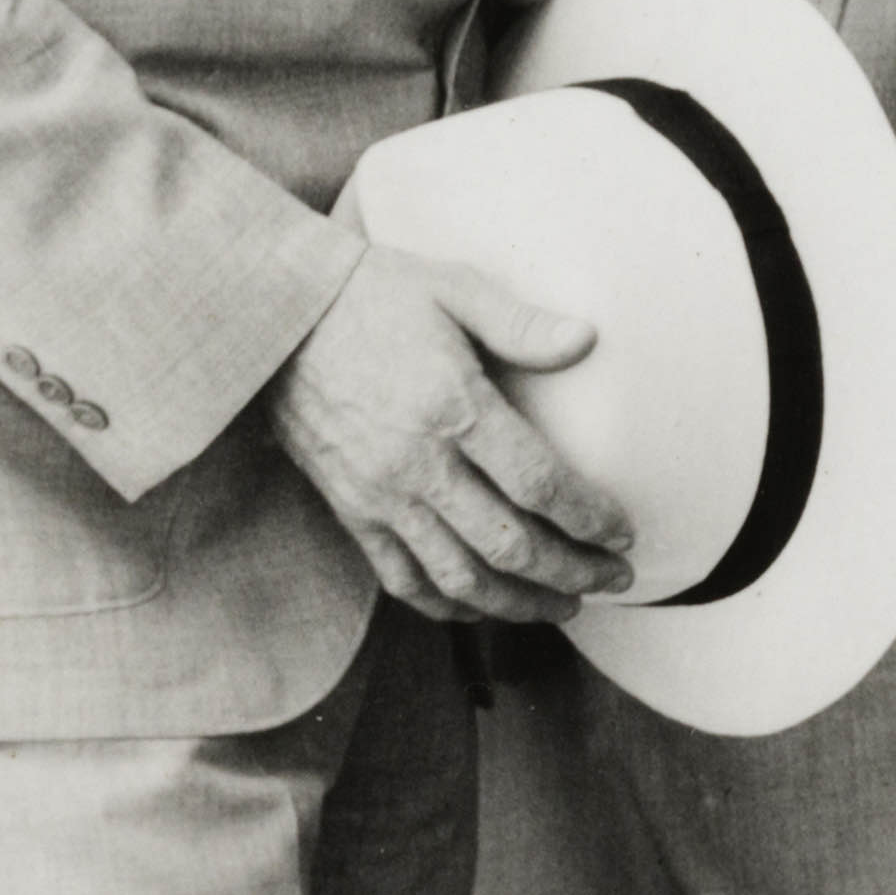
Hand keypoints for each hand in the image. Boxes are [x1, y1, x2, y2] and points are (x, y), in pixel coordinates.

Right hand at [267, 239, 634, 627]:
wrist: (274, 318)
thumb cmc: (370, 295)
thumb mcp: (451, 287)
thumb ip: (521, 322)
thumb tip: (585, 339)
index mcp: (452, 408)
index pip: (538, 484)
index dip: (588, 518)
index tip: (621, 531)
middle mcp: (417, 465)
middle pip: (509, 545)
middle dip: (571, 571)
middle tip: (612, 577)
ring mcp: (380, 496)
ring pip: (460, 578)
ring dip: (520, 603)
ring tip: (564, 606)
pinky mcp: (351, 512)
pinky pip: (404, 579)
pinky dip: (449, 605)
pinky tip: (485, 607)